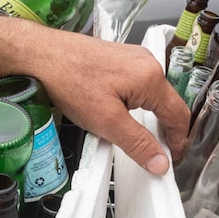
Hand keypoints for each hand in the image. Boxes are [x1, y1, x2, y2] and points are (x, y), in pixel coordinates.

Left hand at [0, 19, 188, 175]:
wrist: (39, 54)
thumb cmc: (69, 81)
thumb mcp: (107, 121)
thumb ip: (138, 143)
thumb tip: (160, 162)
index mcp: (151, 77)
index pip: (178, 114)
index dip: (178, 140)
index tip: (171, 159)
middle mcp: (147, 63)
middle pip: (167, 103)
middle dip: (165, 130)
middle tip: (157, 153)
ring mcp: (133, 58)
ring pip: (152, 95)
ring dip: (150, 117)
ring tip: (140, 138)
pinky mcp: (118, 58)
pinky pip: (137, 86)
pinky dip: (136, 105)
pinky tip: (122, 116)